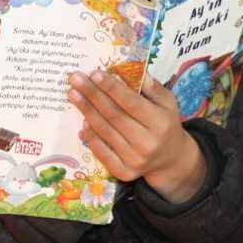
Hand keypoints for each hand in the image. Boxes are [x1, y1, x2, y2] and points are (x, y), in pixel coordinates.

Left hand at [68, 71, 207, 203]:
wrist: (170, 159)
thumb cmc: (166, 124)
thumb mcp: (168, 103)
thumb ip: (153, 88)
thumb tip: (133, 71)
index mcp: (160, 122)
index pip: (131, 102)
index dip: (112, 88)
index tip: (95, 73)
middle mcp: (147, 142)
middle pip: (114, 115)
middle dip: (92, 95)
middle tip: (75, 79)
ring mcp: (135, 159)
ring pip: (105, 132)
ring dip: (86, 112)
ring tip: (73, 95)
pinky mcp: (124, 172)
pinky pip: (102, 152)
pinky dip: (90, 137)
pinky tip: (82, 122)